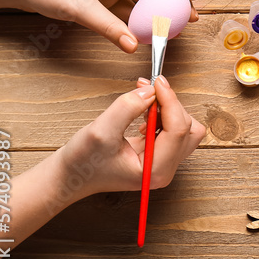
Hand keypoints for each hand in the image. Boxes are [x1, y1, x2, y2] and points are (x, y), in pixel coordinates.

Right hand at [58, 76, 204, 197]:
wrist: (70, 176)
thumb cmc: (82, 162)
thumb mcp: (100, 131)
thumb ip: (127, 108)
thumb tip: (151, 91)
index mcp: (155, 171)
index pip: (179, 129)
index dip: (170, 101)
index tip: (156, 82)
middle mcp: (165, 169)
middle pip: (188, 128)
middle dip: (170, 105)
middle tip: (147, 89)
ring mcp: (164, 163)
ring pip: (185, 128)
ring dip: (168, 109)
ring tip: (144, 102)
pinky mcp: (159, 154)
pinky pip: (174, 129)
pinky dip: (163, 115)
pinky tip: (144, 112)